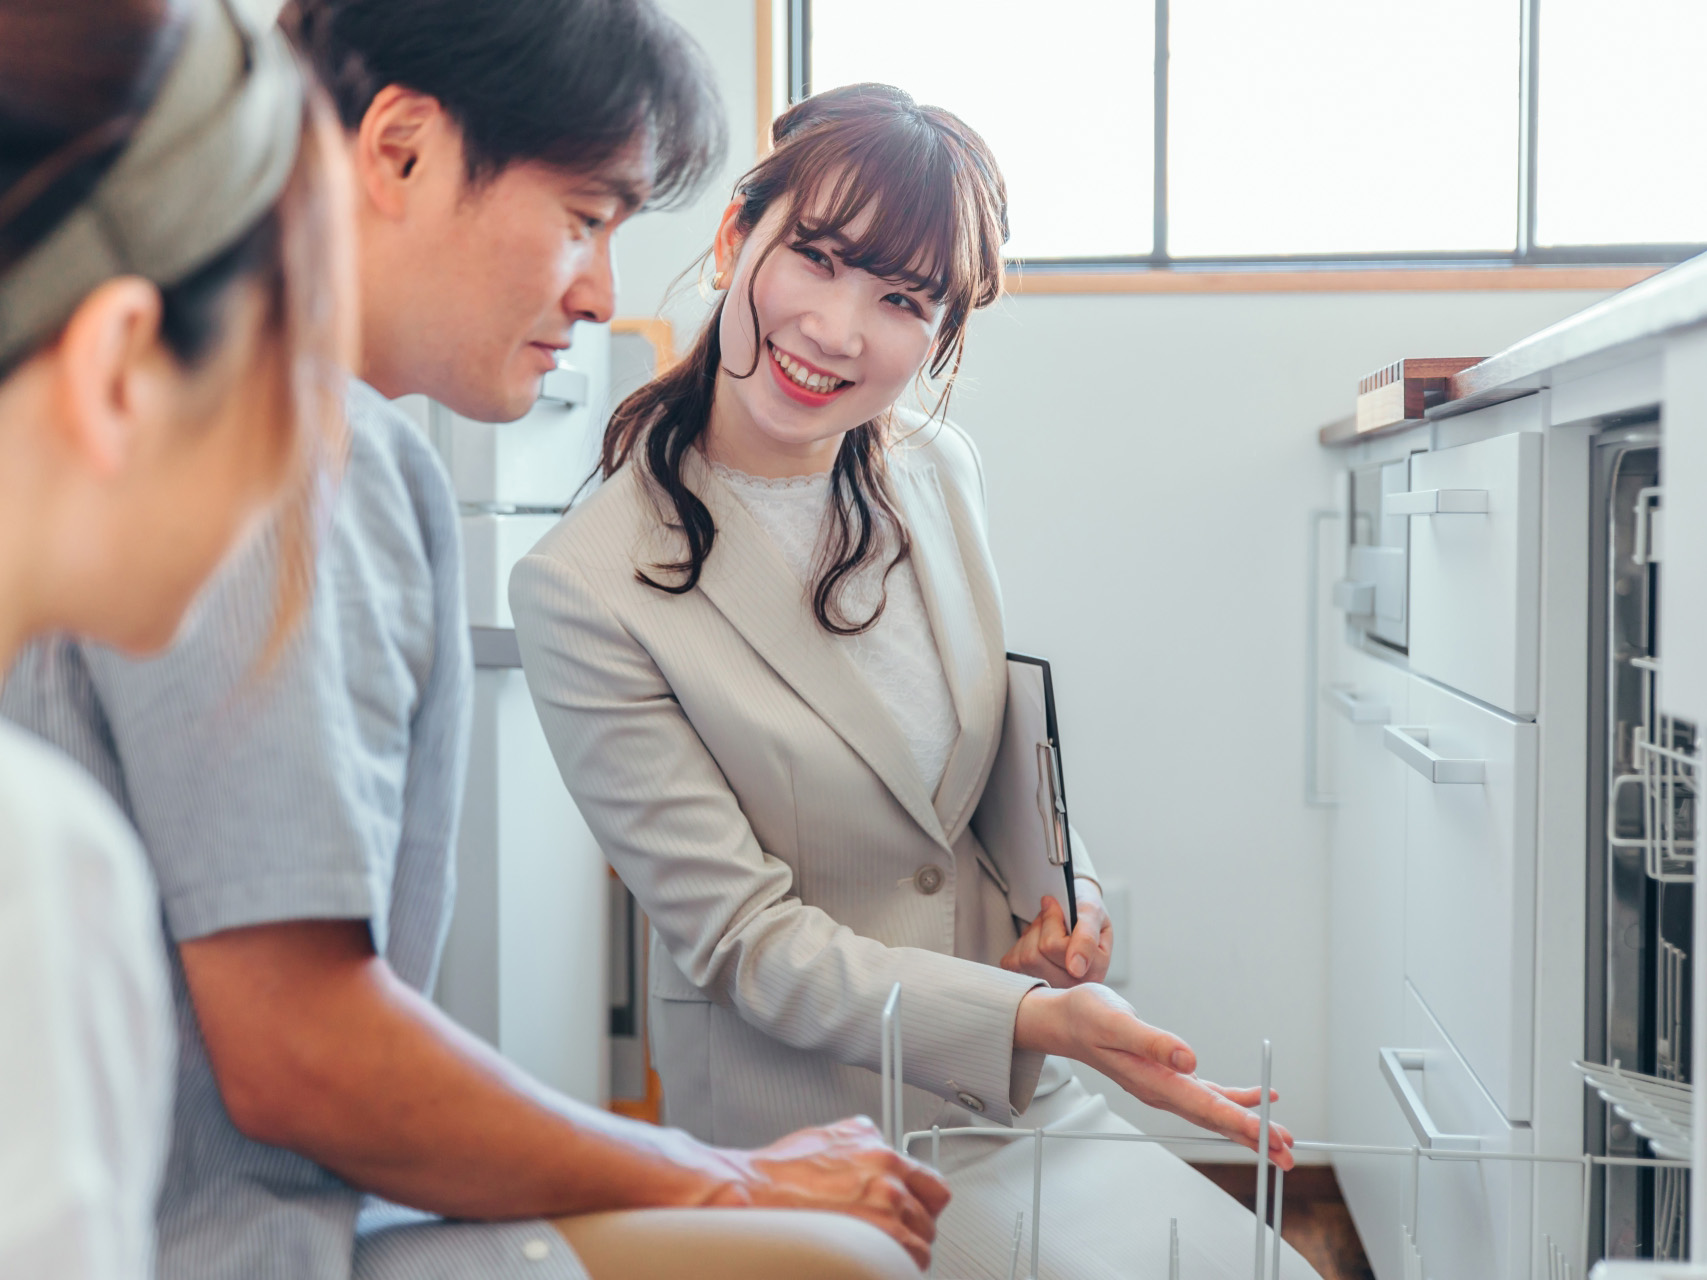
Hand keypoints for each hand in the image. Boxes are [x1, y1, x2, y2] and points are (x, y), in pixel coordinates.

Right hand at [702, 1116, 951, 1268]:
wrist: (750, 1191)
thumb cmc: (780, 1169)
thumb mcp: (831, 1134)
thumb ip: (865, 1137)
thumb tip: (877, 1140)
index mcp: (884, 1156)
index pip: (935, 1189)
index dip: (925, 1204)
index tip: (917, 1212)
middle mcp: (889, 1188)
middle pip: (927, 1223)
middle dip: (911, 1229)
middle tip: (891, 1234)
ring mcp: (879, 1223)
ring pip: (916, 1251)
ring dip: (901, 1252)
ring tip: (876, 1250)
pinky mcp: (861, 1250)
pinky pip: (894, 1267)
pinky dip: (887, 1267)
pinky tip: (866, 1261)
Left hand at [999, 881, 1111, 985]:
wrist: (1075, 913)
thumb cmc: (1084, 913)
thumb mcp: (1092, 913)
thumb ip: (1087, 938)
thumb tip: (1076, 968)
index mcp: (1094, 971)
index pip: (1054, 947)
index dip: (1051, 921)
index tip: (1055, 904)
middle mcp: (1073, 986)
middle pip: (1035, 956)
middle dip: (1041, 927)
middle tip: (1053, 916)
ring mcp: (1051, 988)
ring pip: (1025, 959)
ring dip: (1032, 935)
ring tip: (1047, 929)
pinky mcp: (1030, 985)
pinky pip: (1013, 963)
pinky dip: (1022, 944)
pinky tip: (1038, 941)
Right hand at [1013, 986, 1294, 1169]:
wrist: (1063, 1021)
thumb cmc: (1085, 1016)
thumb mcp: (1114, 1020)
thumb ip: (1152, 1041)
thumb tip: (1190, 1058)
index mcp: (1152, 1081)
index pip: (1204, 1107)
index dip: (1240, 1123)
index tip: (1270, 1137)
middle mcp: (1161, 1091)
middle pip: (1215, 1119)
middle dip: (1254, 1137)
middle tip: (1289, 1155)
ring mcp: (1165, 1087)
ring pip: (1215, 1112)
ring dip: (1250, 1125)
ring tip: (1283, 1139)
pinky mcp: (1168, 1076)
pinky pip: (1208, 1095)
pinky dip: (1236, 1100)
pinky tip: (1260, 1098)